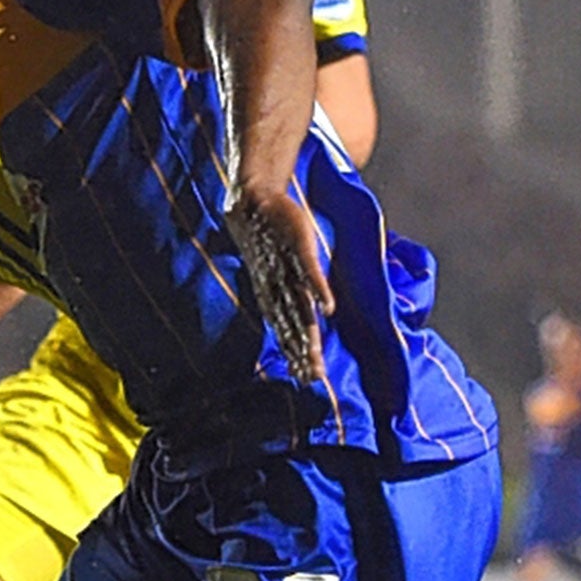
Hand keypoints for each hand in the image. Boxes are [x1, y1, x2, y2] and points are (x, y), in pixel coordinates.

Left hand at [223, 192, 333, 383]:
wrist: (252, 203)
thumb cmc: (268, 237)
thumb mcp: (277, 266)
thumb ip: (289, 287)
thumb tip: (302, 307)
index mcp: (275, 294)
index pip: (286, 329)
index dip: (294, 352)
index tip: (305, 376)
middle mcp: (280, 287)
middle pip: (294, 326)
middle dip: (302, 352)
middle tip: (312, 377)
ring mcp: (288, 269)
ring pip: (300, 307)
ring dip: (308, 333)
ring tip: (316, 358)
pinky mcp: (299, 247)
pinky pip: (310, 272)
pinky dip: (318, 290)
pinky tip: (328, 309)